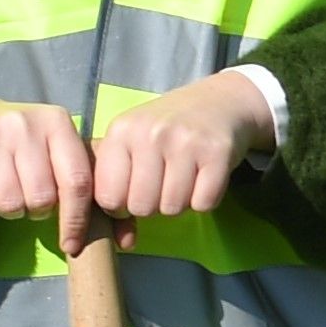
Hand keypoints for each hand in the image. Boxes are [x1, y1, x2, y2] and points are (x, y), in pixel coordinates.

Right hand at [0, 98, 94, 227]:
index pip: (76, 181)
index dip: (76, 220)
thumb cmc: (25, 143)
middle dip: (37, 210)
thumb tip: (93, 226)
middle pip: (41, 198)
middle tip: (30, 197)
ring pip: (10, 204)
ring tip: (9, 191)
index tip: (72, 244)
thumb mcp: (54, 146)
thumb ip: (74, 175)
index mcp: (57, 122)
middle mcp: (24, 124)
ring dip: (11, 210)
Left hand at [85, 73, 275, 228]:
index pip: (108, 196)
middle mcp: (151, 133)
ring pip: (172, 207)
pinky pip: (203, 203)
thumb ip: (111, 173)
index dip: (120, 205)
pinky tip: (203, 178)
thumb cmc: (165, 129)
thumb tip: (113, 224)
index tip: (131, 193)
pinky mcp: (217, 152)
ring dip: (179, 203)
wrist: (218, 102)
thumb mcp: (130, 138)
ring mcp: (185, 142)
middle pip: (141, 207)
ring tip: (182, 179)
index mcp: (121, 131)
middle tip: (161, 185)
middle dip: (152, 206)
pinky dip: (204, 199)